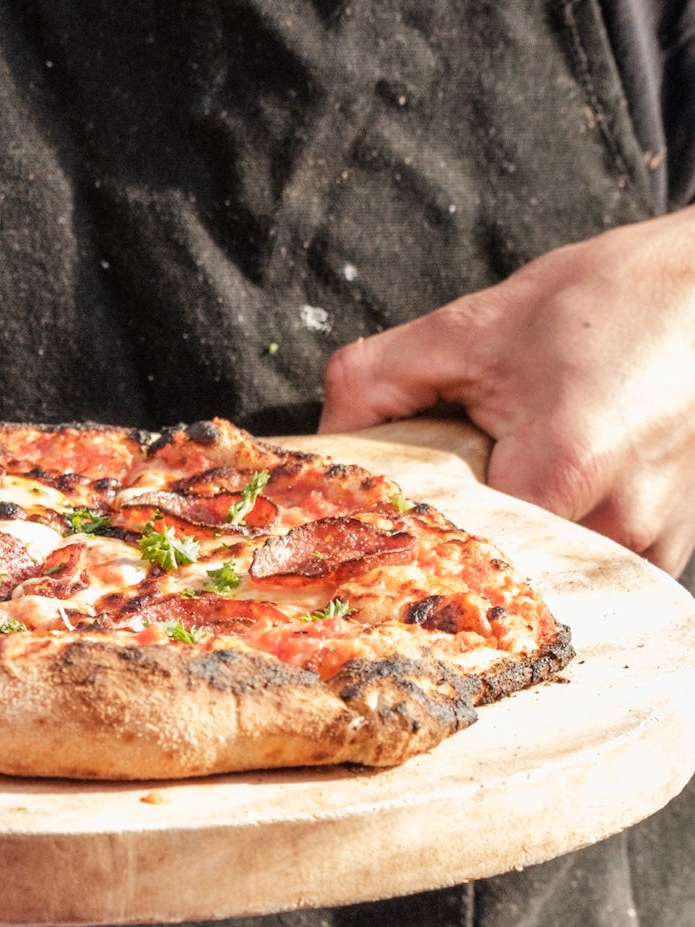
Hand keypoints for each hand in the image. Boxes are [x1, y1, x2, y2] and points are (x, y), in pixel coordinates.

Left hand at [319, 205, 694, 574]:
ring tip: (499, 485)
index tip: (366, 527)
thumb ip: (379, 380)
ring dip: (500, 544)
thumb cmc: (617, 298)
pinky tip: (537, 501)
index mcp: (563, 468)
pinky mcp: (663, 551)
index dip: (398, 537)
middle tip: (424, 502)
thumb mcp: (479, 324)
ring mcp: (648, 546)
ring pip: (535, 577)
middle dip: (445, 543)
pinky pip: (581, 573)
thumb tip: (318, 443)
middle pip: (488, 568)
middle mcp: (616, 523)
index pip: (445, 544)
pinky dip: (546, 547)